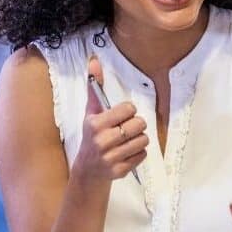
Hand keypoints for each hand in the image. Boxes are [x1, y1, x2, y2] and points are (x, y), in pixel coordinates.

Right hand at [73, 56, 147, 183]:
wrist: (88, 169)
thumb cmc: (92, 136)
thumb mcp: (91, 112)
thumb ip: (94, 87)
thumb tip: (94, 61)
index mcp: (95, 124)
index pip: (128, 109)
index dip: (127, 111)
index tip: (120, 116)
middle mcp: (102, 141)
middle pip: (139, 124)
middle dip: (136, 125)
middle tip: (126, 129)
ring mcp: (111, 158)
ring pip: (143, 140)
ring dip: (139, 139)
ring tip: (127, 141)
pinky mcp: (120, 171)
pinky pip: (143, 155)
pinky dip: (138, 153)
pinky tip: (127, 153)